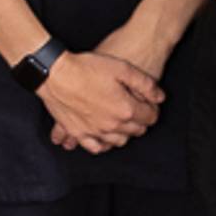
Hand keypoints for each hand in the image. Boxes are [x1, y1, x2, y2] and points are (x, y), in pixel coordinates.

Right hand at [38, 49, 162, 151]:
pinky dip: (103, 144)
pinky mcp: (78, 133)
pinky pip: (95, 147)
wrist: (56, 74)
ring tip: (122, 122)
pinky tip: (104, 138)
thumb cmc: (87, 68)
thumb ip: (145, 84)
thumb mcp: (122, 68)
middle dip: (141, 121)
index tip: (150, 104)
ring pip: (118, 141)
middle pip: (136, 131)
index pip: (150, 117)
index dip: (153, 109)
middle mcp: (112, 125)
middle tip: (138, 111)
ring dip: (124, 133)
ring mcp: (94, 131)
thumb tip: (160, 96)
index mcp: (126, 109)